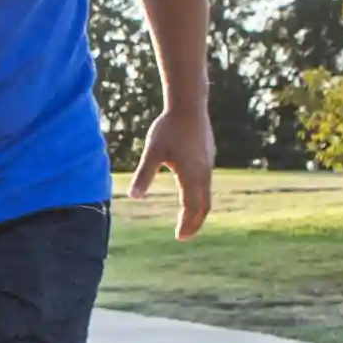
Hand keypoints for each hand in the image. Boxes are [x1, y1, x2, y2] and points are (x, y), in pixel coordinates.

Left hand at [130, 110, 213, 239]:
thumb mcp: (152, 152)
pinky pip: (207, 183)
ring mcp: (208, 164)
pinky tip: (191, 192)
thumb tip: (133, 196)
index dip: (186, 225)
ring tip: (187, 218)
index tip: (179, 237)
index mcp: (191, 176)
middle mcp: (203, 173)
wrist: (189, 105)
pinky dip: (200, 196)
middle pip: (204, 206)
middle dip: (195, 223)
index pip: (191, 209)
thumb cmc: (169, 128)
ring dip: (198, 209)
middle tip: (184, 235)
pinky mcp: (209, 156)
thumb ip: (144, 175)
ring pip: (207, 195)